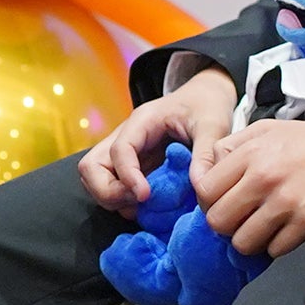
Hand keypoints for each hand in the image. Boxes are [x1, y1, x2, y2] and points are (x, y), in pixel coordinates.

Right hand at [79, 70, 237, 209]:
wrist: (203, 98)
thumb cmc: (206, 107)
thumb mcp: (213, 125)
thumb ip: (206, 154)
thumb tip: (200, 188)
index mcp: (142, 122)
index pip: (119, 150)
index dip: (127, 176)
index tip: (145, 196)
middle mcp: (124, 137)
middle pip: (91, 167)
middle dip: (108, 192)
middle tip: (140, 202)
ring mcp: (124, 154)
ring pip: (95, 180)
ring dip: (114, 199)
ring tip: (146, 205)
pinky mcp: (131, 167)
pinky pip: (113, 187)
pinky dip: (124, 202)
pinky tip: (150, 206)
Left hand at [188, 117, 304, 257]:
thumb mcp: (264, 129)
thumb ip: (229, 148)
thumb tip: (202, 174)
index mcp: (250, 152)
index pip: (204, 190)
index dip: (208, 200)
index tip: (222, 201)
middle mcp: (264, 177)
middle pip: (217, 221)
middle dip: (226, 224)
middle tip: (241, 218)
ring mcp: (286, 201)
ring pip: (242, 243)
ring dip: (250, 240)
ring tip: (262, 227)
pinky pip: (274, 250)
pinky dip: (276, 245)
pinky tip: (285, 230)